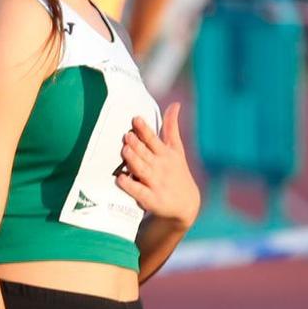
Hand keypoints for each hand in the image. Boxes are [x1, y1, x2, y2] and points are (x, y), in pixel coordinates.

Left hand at [116, 104, 199, 228]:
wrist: (186, 204)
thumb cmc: (176, 171)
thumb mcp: (177, 149)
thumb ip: (171, 127)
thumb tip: (175, 104)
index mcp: (166, 154)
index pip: (154, 140)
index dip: (144, 130)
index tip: (135, 119)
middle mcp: (161, 167)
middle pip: (147, 154)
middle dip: (137, 145)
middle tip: (127, 135)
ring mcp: (156, 183)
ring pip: (142, 170)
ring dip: (134, 160)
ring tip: (125, 150)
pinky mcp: (152, 199)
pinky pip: (139, 191)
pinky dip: (130, 185)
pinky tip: (120, 178)